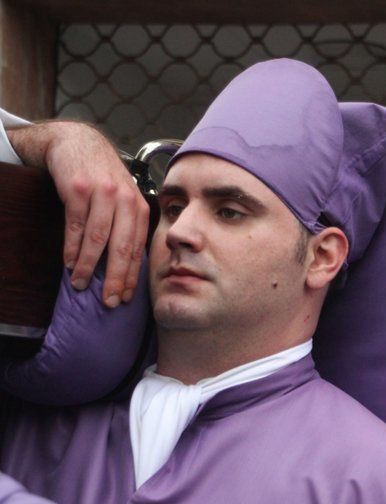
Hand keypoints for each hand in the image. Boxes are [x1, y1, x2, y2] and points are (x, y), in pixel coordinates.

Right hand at [8, 121, 148, 307]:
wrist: (79, 144)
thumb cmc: (103, 178)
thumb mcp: (124, 199)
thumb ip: (127, 227)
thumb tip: (125, 267)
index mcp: (140, 207)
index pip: (138, 248)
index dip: (131, 275)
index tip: (125, 297)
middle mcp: (126, 200)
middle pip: (122, 246)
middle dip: (116, 277)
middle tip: (109, 301)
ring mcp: (102, 193)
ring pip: (97, 238)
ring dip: (87, 265)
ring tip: (80, 284)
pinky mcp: (78, 188)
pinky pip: (75, 224)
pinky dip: (71, 246)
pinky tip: (68, 262)